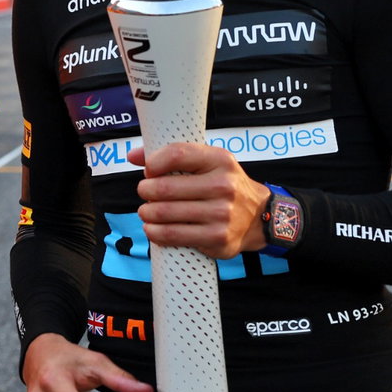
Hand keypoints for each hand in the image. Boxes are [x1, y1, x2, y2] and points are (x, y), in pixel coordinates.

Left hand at [128, 143, 268, 257]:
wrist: (259, 217)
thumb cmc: (224, 186)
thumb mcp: (208, 162)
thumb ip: (171, 155)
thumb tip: (132, 156)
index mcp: (220, 160)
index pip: (176, 154)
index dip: (153, 163)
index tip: (149, 171)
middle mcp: (224, 186)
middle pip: (165, 187)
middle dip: (146, 191)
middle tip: (146, 193)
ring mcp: (222, 213)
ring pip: (165, 213)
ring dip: (147, 212)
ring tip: (147, 211)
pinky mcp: (217, 237)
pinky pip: (173, 235)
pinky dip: (155, 232)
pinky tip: (153, 228)